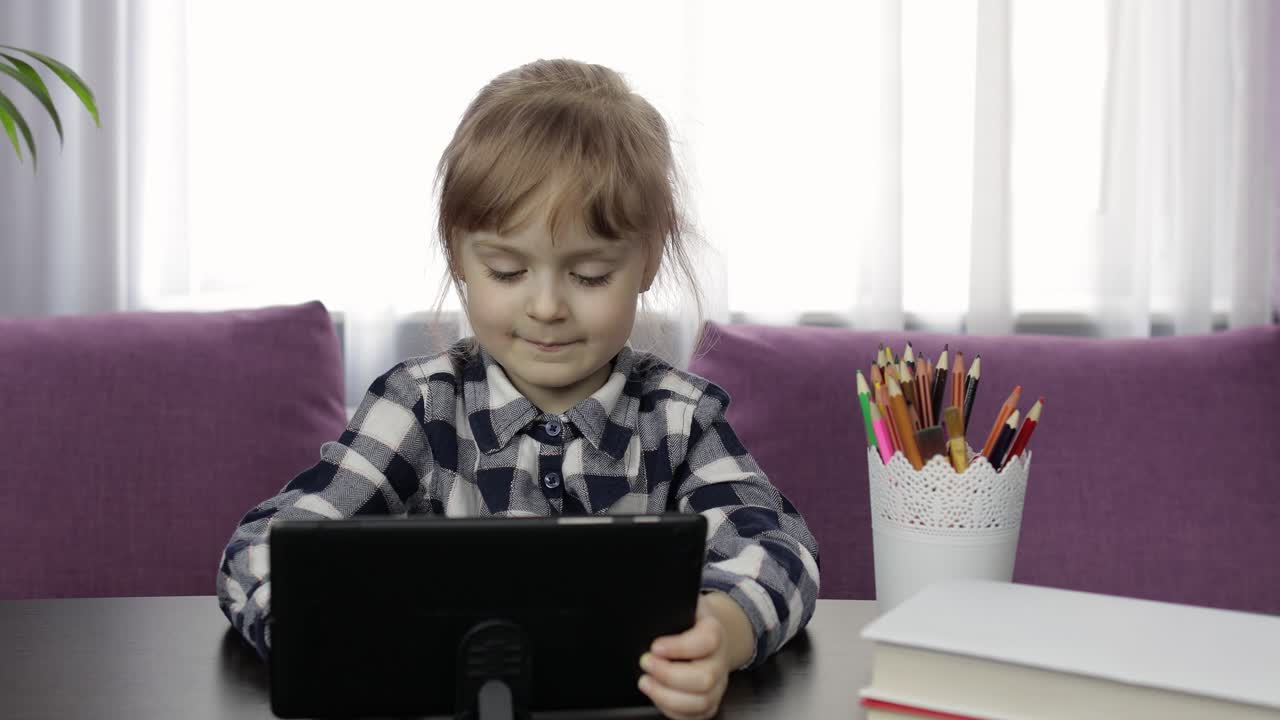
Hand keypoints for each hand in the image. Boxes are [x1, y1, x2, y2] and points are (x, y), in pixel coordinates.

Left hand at [638, 593, 751, 719]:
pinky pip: (696, 715)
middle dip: (668, 675)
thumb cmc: (690, 621)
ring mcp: (717, 684)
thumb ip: (670, 606)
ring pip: (701, 701)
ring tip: (646, 682)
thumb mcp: (683, 604)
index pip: (705, 642)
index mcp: (714, 632)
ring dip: (667, 696)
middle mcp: (719, 661)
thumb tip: (649, 607)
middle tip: (646, 663)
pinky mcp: (710, 702)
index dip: (679, 647)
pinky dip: (673, 710)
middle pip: (704, 677)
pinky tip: (658, 695)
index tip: (655, 647)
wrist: (711, 636)